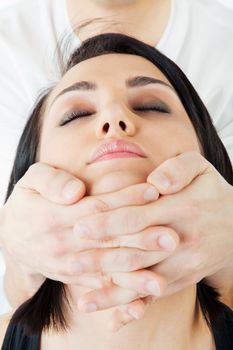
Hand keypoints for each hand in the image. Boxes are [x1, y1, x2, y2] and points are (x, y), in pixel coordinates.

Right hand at [0, 162, 177, 304]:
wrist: (12, 235)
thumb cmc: (29, 201)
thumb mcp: (31, 181)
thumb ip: (51, 182)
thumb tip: (75, 191)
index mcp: (57, 216)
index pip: (99, 207)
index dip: (127, 200)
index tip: (154, 191)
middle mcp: (66, 244)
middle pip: (109, 242)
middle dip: (141, 240)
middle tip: (172, 238)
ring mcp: (70, 264)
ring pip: (107, 270)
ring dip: (136, 275)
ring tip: (163, 280)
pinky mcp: (75, 276)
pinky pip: (99, 287)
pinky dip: (119, 296)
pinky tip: (142, 302)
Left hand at [75, 152, 232, 329]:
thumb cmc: (211, 192)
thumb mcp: (200, 168)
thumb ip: (177, 168)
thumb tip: (154, 182)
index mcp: (179, 209)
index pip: (137, 217)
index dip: (108, 222)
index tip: (80, 226)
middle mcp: (179, 240)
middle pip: (135, 252)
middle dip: (101, 260)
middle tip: (70, 263)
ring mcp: (183, 265)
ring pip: (143, 282)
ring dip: (114, 294)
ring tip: (85, 302)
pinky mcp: (183, 279)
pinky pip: (157, 296)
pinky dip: (136, 308)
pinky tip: (116, 321)